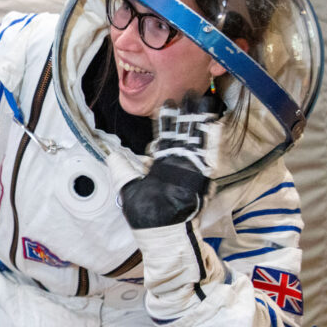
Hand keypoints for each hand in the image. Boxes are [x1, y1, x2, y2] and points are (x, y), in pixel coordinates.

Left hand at [118, 91, 222, 228]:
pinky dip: (210, 137)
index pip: (165, 138)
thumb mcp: (127, 188)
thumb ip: (121, 169)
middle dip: (186, 114)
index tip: (168, 105)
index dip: (167, 122)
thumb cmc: (145, 216)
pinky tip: (213, 121)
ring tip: (202, 100)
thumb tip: (112, 154)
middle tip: (189, 95)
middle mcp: (177, 165)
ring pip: (196, 139)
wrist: (161, 231)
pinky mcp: (201, 176)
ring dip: (199, 120)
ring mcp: (190, 169)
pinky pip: (207, 154)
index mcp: (161, 166)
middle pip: (183, 134)